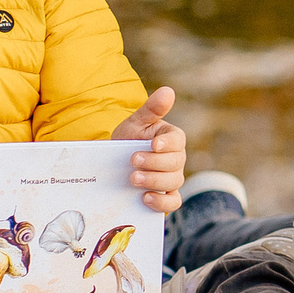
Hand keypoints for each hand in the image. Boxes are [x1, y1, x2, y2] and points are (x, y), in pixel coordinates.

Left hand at [112, 85, 185, 212]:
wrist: (115, 163)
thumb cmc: (129, 139)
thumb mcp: (136, 122)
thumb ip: (152, 109)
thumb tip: (168, 90)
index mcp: (172, 138)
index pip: (178, 141)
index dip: (167, 144)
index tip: (153, 144)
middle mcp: (176, 159)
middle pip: (175, 163)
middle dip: (154, 163)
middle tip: (133, 161)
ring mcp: (172, 179)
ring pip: (173, 182)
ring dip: (154, 181)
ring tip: (133, 179)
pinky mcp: (166, 196)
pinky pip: (173, 202)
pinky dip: (162, 202)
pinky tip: (145, 198)